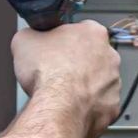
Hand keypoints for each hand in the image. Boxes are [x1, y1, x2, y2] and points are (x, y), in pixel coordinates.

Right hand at [11, 20, 121, 137]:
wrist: (57, 106)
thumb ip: (31, 34)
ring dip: (84, 85)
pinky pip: (100, 105)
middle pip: (93, 56)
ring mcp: (114, 82)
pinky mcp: (112, 106)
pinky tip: (72, 106)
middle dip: (77, 64)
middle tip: (57, 72)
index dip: (64, 40)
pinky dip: (88, 106)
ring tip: (63, 92)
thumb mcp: (24, 40)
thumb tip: (30, 37)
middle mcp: (110, 56)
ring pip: (99, 82)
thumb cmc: (48, 73)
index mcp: (93, 33)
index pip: (81, 30)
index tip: (55, 49)